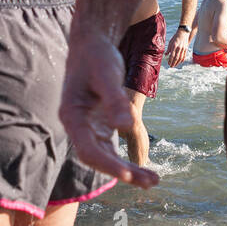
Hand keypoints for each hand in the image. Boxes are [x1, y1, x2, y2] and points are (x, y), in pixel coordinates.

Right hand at [60, 29, 158, 187]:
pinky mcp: (99, 126)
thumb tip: (126, 126)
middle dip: (123, 172)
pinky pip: (112, 149)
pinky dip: (127, 160)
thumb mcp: (107, 74)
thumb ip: (115, 100)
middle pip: (98, 158)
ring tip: (153, 180)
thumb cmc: (97, 56)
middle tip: (151, 182)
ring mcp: (88, 128)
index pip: (89, 150)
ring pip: (106, 157)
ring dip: (128, 170)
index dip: (108, 164)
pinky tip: (144, 169)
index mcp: (72, 115)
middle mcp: (78, 126)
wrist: (92, 43)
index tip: (129, 175)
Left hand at [166, 28, 190, 66]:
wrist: (183, 33)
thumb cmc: (175, 37)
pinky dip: (182, 60)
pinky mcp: (186, 49)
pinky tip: (179, 62)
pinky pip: (184, 56)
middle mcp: (179, 48)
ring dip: (177, 63)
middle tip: (171, 66)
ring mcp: (183, 49)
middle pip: (176, 58)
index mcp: (174, 46)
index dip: (170, 60)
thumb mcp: (170, 42)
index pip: (172, 55)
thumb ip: (168, 49)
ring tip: (174, 65)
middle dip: (173, 63)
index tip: (168, 63)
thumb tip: (166, 55)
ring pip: (181, 58)